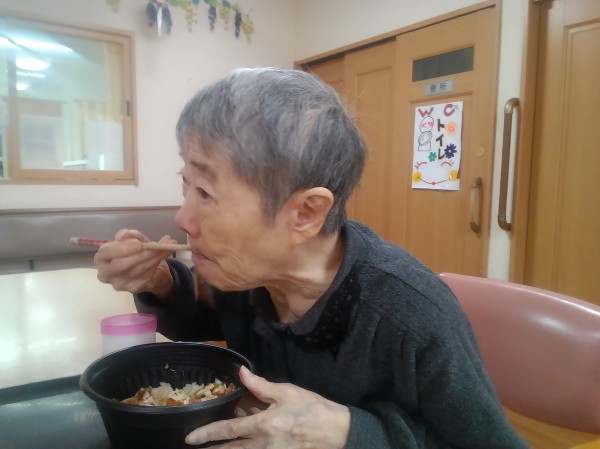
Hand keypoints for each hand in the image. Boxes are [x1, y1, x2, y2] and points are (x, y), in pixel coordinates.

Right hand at [94, 229, 174, 297]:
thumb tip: (127, 234)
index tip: (138, 243)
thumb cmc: (136, 252)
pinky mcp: (133, 289)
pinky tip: (164, 255)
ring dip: (153, 257)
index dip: (121, 248)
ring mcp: (119, 284)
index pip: (105, 253)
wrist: (151, 270)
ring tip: (166, 247)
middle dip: (140, 255)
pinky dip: (157, 263)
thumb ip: (131, 236)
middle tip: (156, 246)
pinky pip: (146, 276)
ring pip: (136, 270)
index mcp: (102, 258)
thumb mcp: (135, 239)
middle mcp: (106, 273)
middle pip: (120, 265)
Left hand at [185, 366, 349, 448]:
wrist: (336, 431)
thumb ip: (260, 385)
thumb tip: (241, 373)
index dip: (207, 434)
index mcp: (264, 425)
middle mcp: (263, 445)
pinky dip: (243, 448)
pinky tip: (240, 444)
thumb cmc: (311, 408)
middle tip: (194, 448)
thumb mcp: (286, 392)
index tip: (190, 438)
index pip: (228, 430)